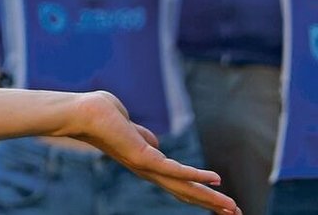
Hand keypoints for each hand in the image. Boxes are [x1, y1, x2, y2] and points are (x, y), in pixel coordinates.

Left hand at [62, 91, 237, 213]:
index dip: (199, 192)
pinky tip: (217, 180)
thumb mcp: (130, 128)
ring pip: (185, 187)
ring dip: (210, 198)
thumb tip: (155, 144)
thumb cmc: (101, 115)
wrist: (82, 113)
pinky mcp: (145, 159)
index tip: (220, 200)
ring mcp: (146, 167)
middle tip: (236, 213)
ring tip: (233, 209)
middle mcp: (148, 171)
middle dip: (211, 203)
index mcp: (146, 165)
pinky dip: (197, 175)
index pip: (178, 183)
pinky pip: (176, 170)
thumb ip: (145, 138)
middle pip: (185, 192)